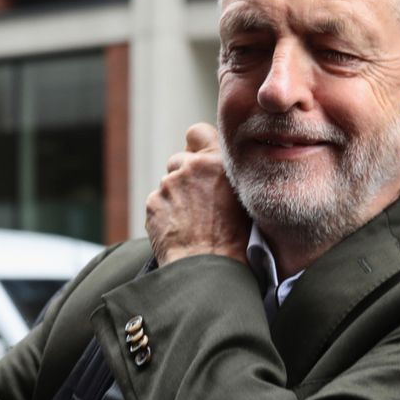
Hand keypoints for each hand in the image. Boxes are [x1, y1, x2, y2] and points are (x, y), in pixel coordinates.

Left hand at [145, 123, 250, 266]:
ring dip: (176, 195)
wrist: (211, 267)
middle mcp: (191, 166)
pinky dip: (165, 213)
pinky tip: (180, 229)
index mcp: (218, 161)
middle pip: (180, 159)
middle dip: (185, 175)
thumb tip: (218, 165)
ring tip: (192, 220)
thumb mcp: (246, 196)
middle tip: (199, 200)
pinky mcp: (153, 203)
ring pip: (168, 182)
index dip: (196, 144)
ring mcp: (169, 184)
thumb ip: (229, 173)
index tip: (200, 159)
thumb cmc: (237, 238)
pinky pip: (157, 202)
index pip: (197, 131)